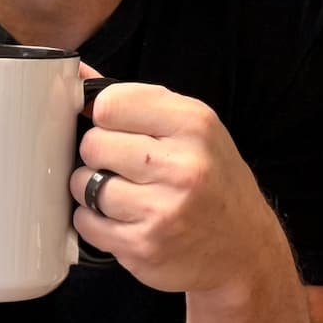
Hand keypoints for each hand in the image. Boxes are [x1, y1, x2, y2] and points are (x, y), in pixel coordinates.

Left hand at [69, 65, 287, 296]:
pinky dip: (93, 219)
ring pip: (84, 184)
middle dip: (97, 153)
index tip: (116, 127)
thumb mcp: (194, 129)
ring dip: (92, 188)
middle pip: (93, 144)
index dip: (105, 115)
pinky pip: (86, 222)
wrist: (246, 249)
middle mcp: (182, 165)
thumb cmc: (214, 182)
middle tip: (120, 164)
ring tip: (121, 192)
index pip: (111, 103)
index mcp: (194, 125)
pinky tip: (120, 218)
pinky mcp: (144, 246)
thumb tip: (77, 74)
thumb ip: (138, 101)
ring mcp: (162, 210)